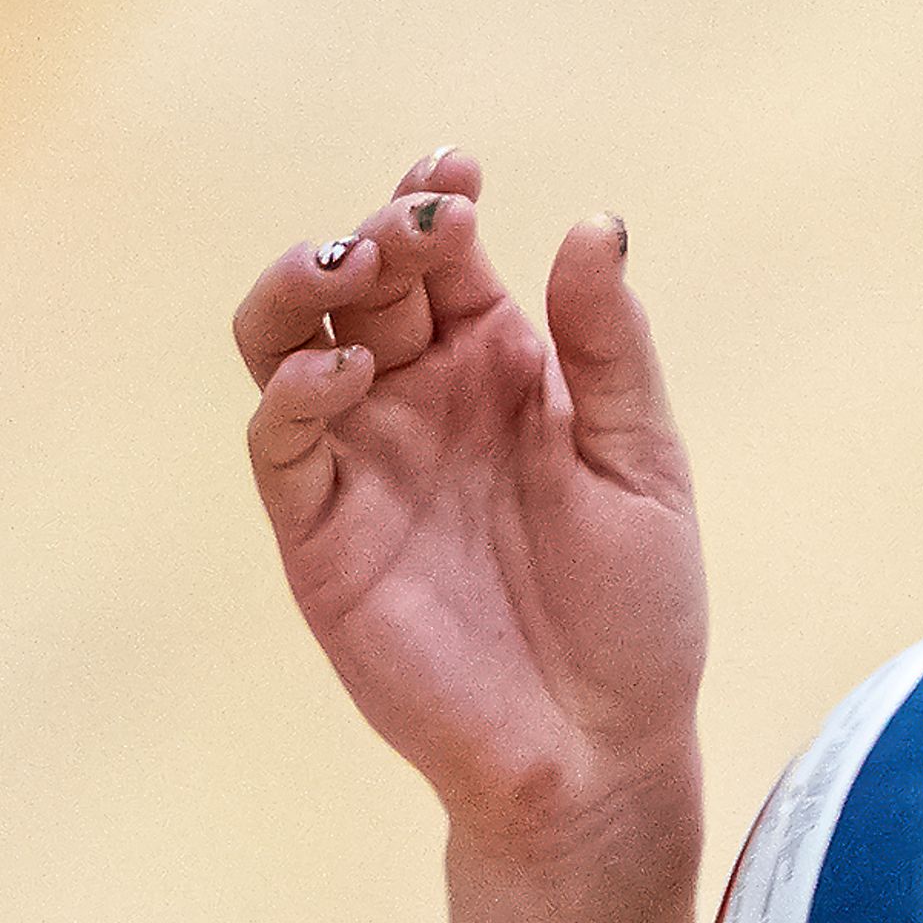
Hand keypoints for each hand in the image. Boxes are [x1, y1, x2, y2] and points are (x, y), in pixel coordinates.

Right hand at [236, 151, 711, 861]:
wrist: (600, 752)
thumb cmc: (634, 616)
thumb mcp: (641, 465)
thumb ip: (609, 350)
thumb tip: (592, 224)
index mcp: (497, 371)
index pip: (441, 256)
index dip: (434, 197)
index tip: (460, 170)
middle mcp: (418, 402)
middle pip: (360, 280)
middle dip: (380, 230)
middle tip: (423, 220)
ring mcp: (362, 463)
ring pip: (285, 337)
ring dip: (304, 284)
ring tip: (358, 264)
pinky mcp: (320, 534)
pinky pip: (281, 440)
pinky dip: (296, 389)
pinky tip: (348, 371)